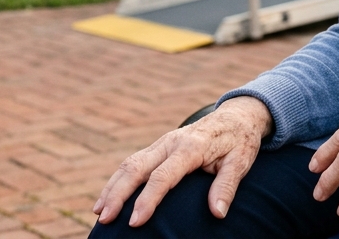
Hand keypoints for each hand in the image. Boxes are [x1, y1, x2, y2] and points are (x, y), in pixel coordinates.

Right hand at [93, 96, 271, 226]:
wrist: (238, 116)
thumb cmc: (240, 142)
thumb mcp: (241, 162)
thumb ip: (227, 186)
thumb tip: (217, 213)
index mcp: (191, 147)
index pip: (163, 176)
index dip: (147, 200)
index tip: (135, 222)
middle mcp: (171, 143)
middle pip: (136, 168)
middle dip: (117, 194)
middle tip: (104, 219)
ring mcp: (162, 143)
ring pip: (129, 164)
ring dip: (112, 188)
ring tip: (98, 212)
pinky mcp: (159, 146)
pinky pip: (133, 162)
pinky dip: (117, 180)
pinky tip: (108, 198)